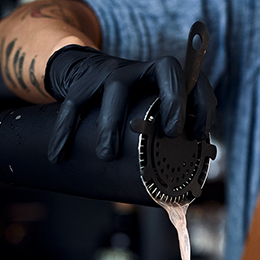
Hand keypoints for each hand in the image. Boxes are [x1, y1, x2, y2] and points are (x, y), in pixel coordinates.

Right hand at [44, 45, 215, 162]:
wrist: (88, 73)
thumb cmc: (131, 108)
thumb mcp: (152, 116)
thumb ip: (167, 141)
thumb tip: (185, 190)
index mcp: (165, 77)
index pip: (194, 78)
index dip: (201, 101)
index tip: (197, 132)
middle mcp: (143, 69)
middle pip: (162, 71)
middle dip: (171, 102)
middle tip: (169, 135)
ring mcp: (113, 72)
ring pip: (116, 87)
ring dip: (112, 122)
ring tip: (106, 155)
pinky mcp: (84, 83)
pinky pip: (73, 103)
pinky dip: (64, 130)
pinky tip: (58, 155)